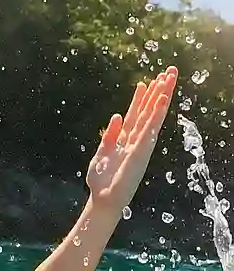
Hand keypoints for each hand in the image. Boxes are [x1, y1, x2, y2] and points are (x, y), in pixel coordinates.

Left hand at [86, 66, 177, 213]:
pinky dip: (155, 114)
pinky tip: (161, 100)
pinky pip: (149, 128)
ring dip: (161, 96)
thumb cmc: (101, 180)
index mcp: (124, 140)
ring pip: (152, 115)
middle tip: (168, 72)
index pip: (135, 114)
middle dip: (158, 91)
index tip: (145, 82)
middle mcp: (136, 140)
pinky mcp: (141, 151)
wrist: (104, 199)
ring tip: (168, 78)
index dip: (140, 99)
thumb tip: (117, 115)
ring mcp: (140, 144)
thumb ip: (109, 135)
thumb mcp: (101, 154)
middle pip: (148, 110)